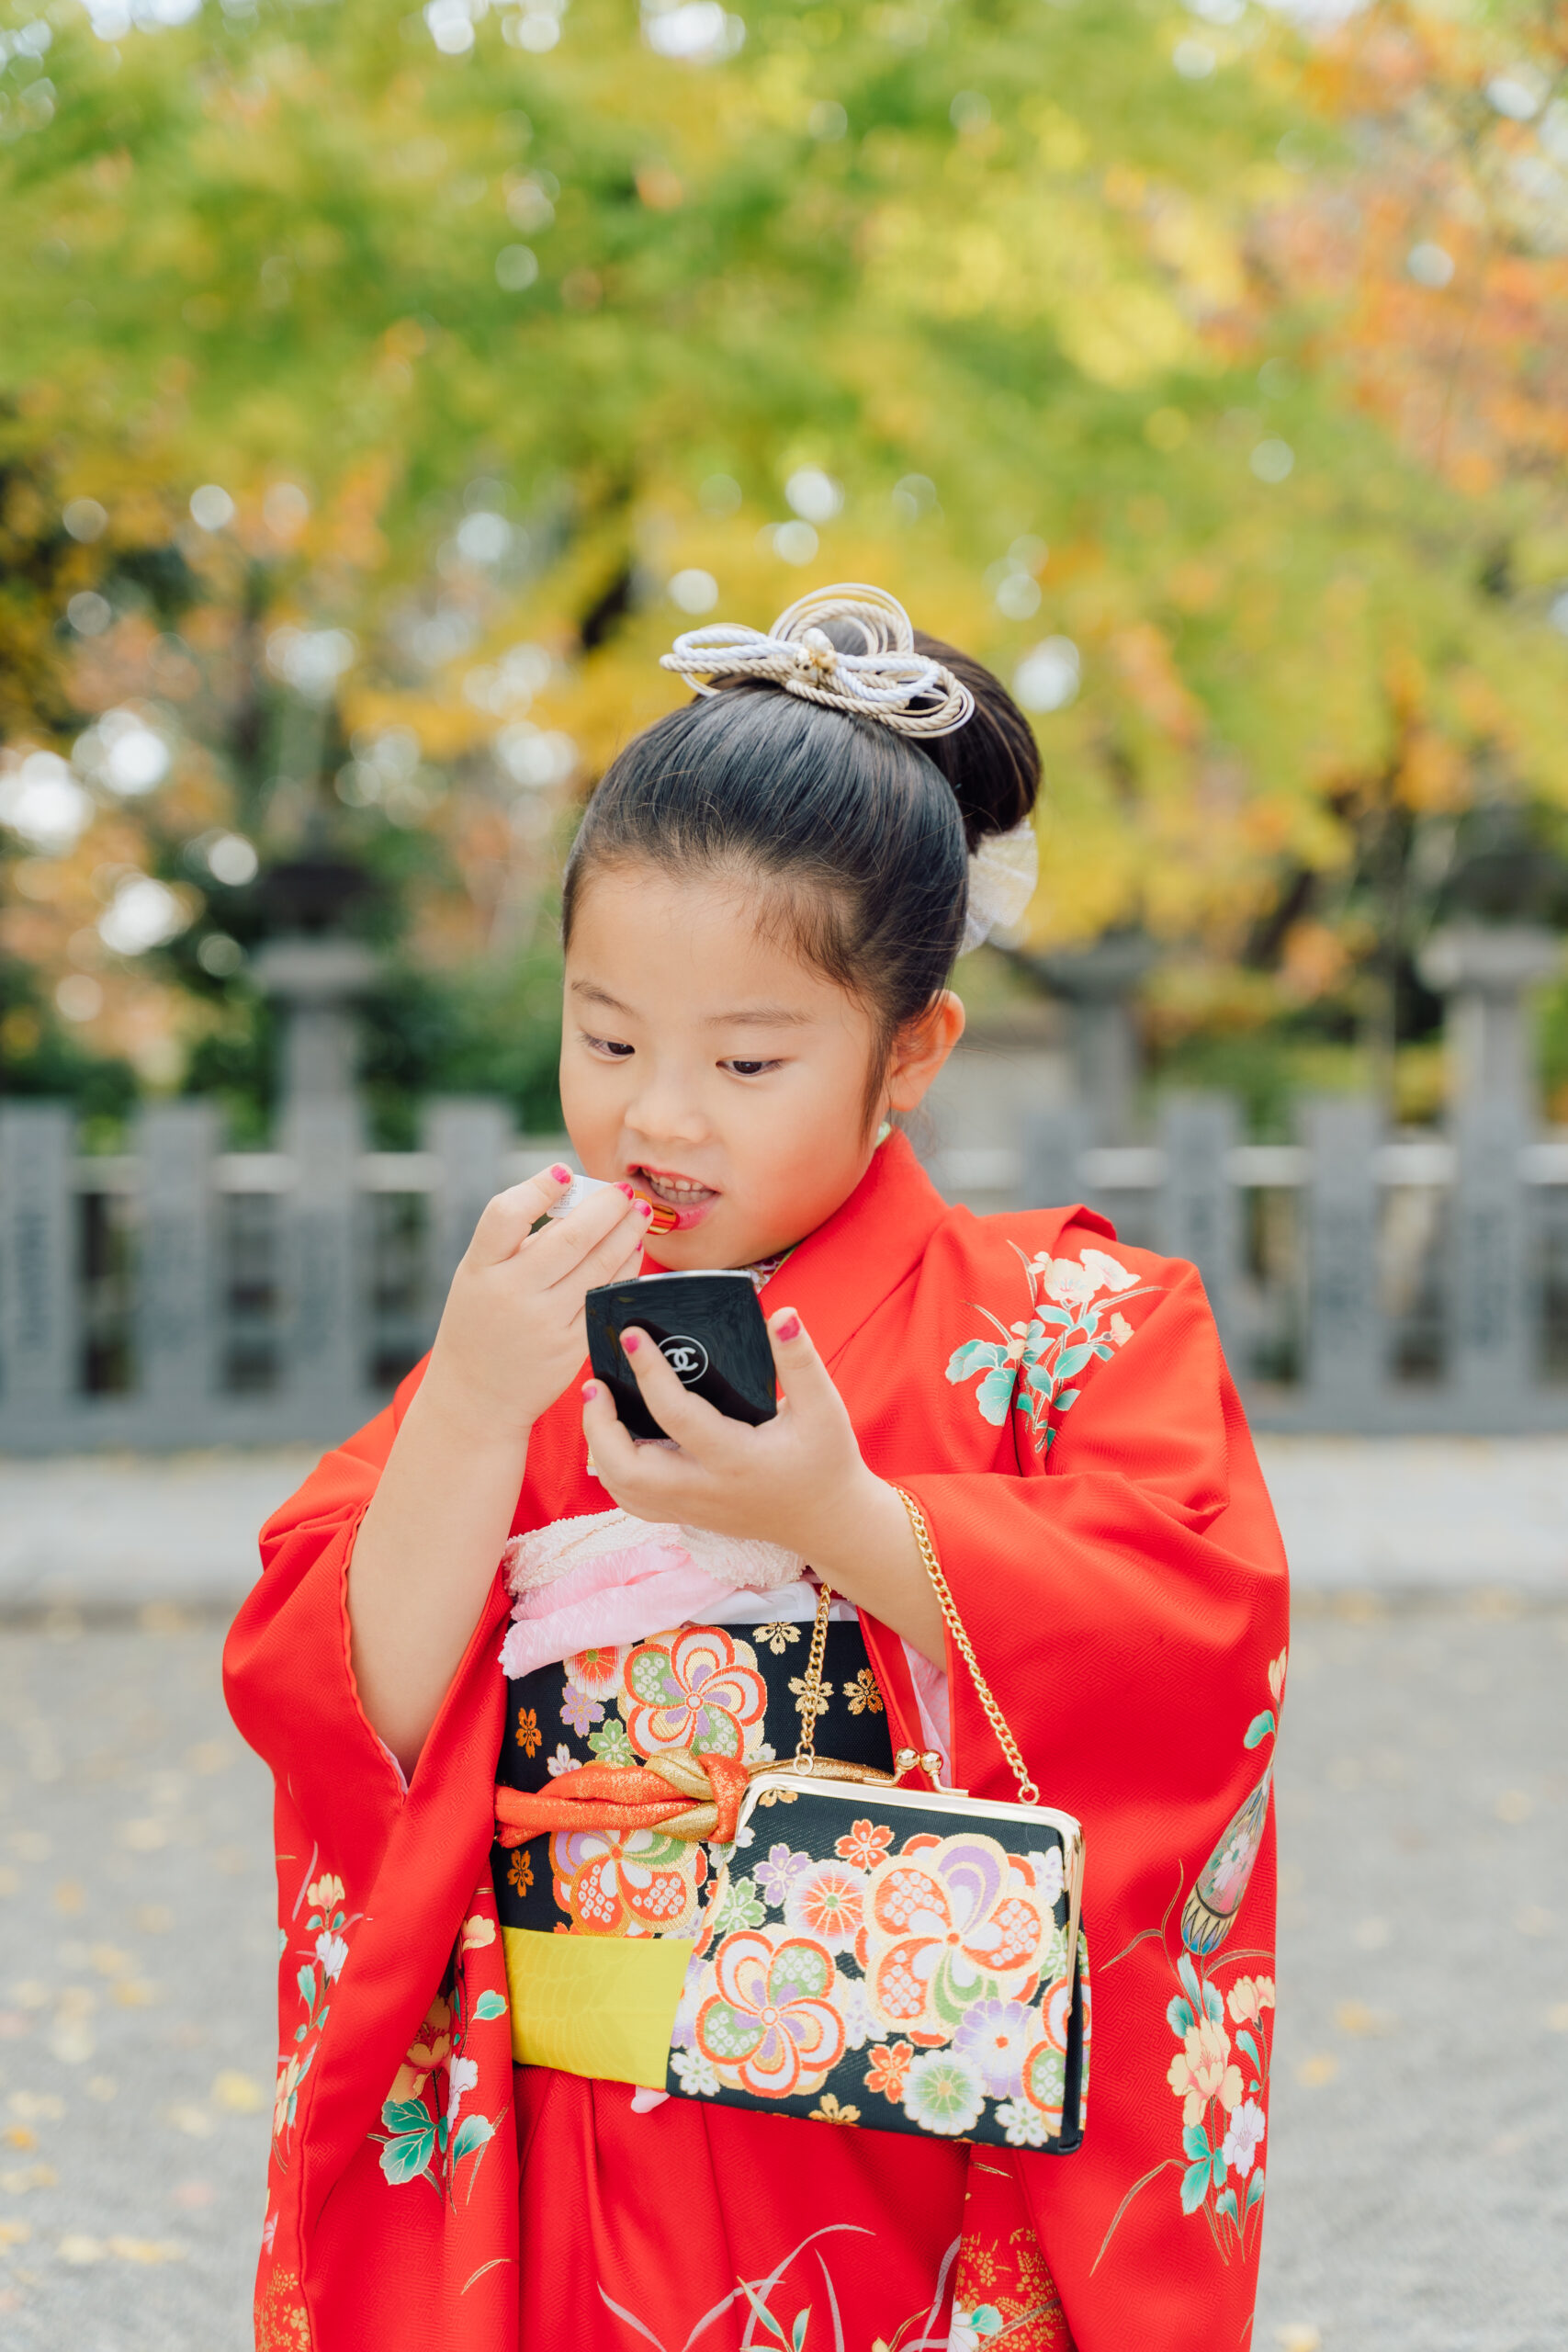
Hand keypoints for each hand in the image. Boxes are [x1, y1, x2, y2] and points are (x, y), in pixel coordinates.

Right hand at [422, 1164, 650, 1443]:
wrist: (476, 1396)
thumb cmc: (480, 1323)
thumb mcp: (477, 1277)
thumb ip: (515, 1242)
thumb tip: (575, 1198)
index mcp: (479, 1269)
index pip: (505, 1215)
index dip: (538, 1187)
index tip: (564, 1171)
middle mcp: (511, 1293)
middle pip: (569, 1237)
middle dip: (605, 1207)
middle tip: (623, 1189)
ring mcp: (544, 1322)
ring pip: (597, 1266)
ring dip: (626, 1233)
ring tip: (639, 1211)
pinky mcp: (571, 1346)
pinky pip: (606, 1297)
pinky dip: (625, 1269)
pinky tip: (634, 1250)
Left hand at [580, 1308, 942, 1657]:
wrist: (830, 1521)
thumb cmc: (827, 1461)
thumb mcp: (824, 1409)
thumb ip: (801, 1361)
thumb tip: (781, 1315)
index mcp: (736, 1460)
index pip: (677, 1415)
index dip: (649, 1372)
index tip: (631, 1335)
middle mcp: (706, 1490)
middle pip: (628, 1469)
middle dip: (600, 1425)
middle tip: (596, 1383)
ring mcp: (692, 1508)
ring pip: (623, 1489)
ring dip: (600, 1447)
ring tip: (599, 1403)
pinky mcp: (687, 1514)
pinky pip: (633, 1501)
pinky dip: (614, 1470)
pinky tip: (616, 1438)